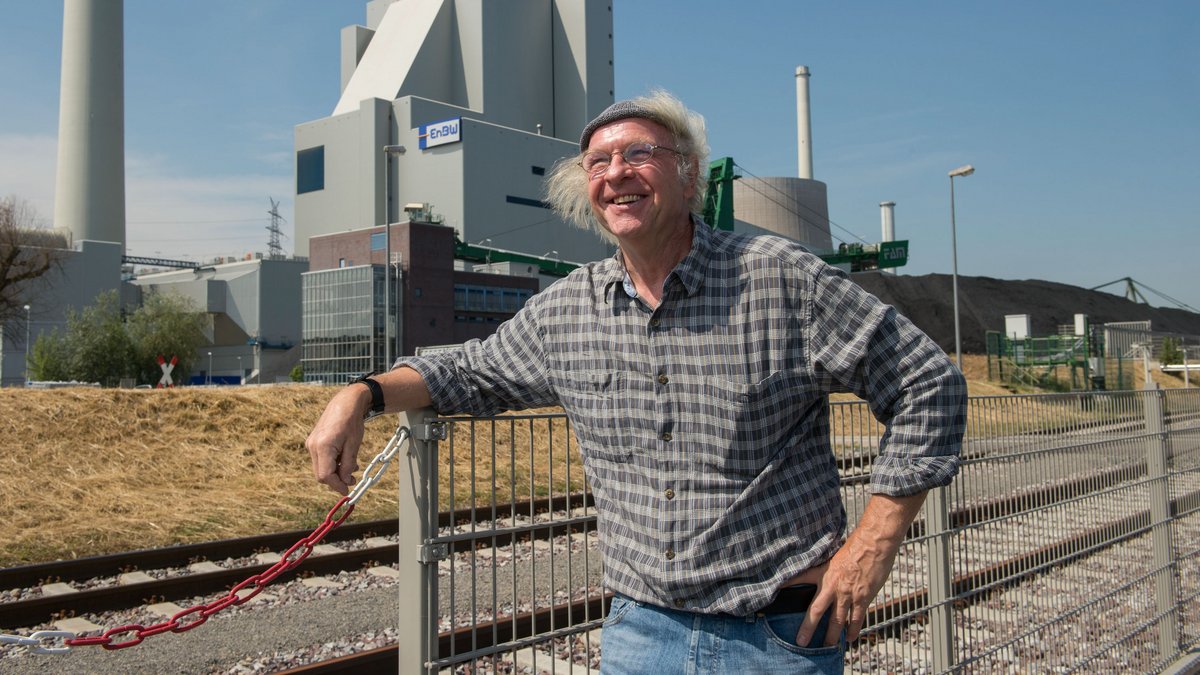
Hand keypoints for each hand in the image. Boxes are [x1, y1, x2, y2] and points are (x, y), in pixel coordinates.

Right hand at [306, 386, 370, 494]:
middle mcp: (313, 446)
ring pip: (321, 467)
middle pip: (321, 474)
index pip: (325, 476)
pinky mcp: (313, 442)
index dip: (337, 485)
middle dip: (336, 480)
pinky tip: (344, 460)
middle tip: (352, 481)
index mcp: (323, 447)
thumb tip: (346, 482)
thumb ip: (348, 465)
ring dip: (335, 472)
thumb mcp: (353, 445)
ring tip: (352, 468)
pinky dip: (332, 463)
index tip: (347, 491)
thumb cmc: (351, 421)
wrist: (346, 403)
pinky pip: (321, 459)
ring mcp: (311, 443)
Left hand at [795, 528, 898, 645]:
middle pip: (816, 611)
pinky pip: (856, 618)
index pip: (799, 579)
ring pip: (837, 620)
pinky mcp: (862, 598)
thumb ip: (827, 567)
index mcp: (822, 572)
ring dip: (831, 635)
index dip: (786, 584)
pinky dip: (853, 630)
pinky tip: (850, 638)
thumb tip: (823, 571)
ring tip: (827, 646)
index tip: (774, 592)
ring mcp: (847, 594)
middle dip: (808, 628)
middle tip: (801, 642)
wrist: (873, 544)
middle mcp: (832, 586)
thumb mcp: (834, 554)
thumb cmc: (856, 545)